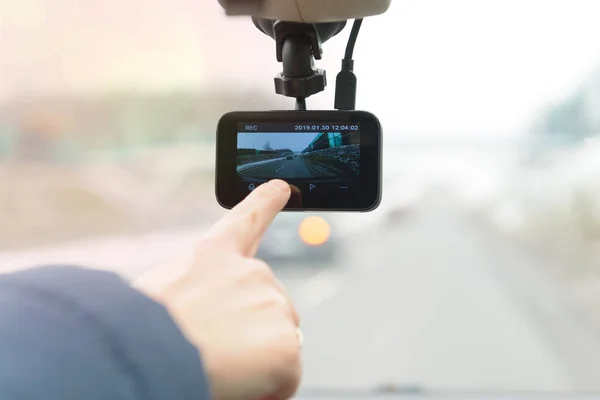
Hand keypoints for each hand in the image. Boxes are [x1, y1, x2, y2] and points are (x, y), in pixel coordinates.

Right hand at [133, 180, 301, 399]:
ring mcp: (272, 304)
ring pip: (276, 342)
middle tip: (213, 350)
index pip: (247, 218)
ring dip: (255, 360)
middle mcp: (250, 271)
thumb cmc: (135, 328)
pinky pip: (284, 379)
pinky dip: (267, 390)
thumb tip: (212, 326)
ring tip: (216, 366)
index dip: (266, 201)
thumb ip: (199, 295)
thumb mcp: (161, 296)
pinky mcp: (286, 344)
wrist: (143, 349)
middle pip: (266, 305)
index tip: (282, 187)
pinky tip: (240, 387)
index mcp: (212, 255)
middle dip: (250, 330)